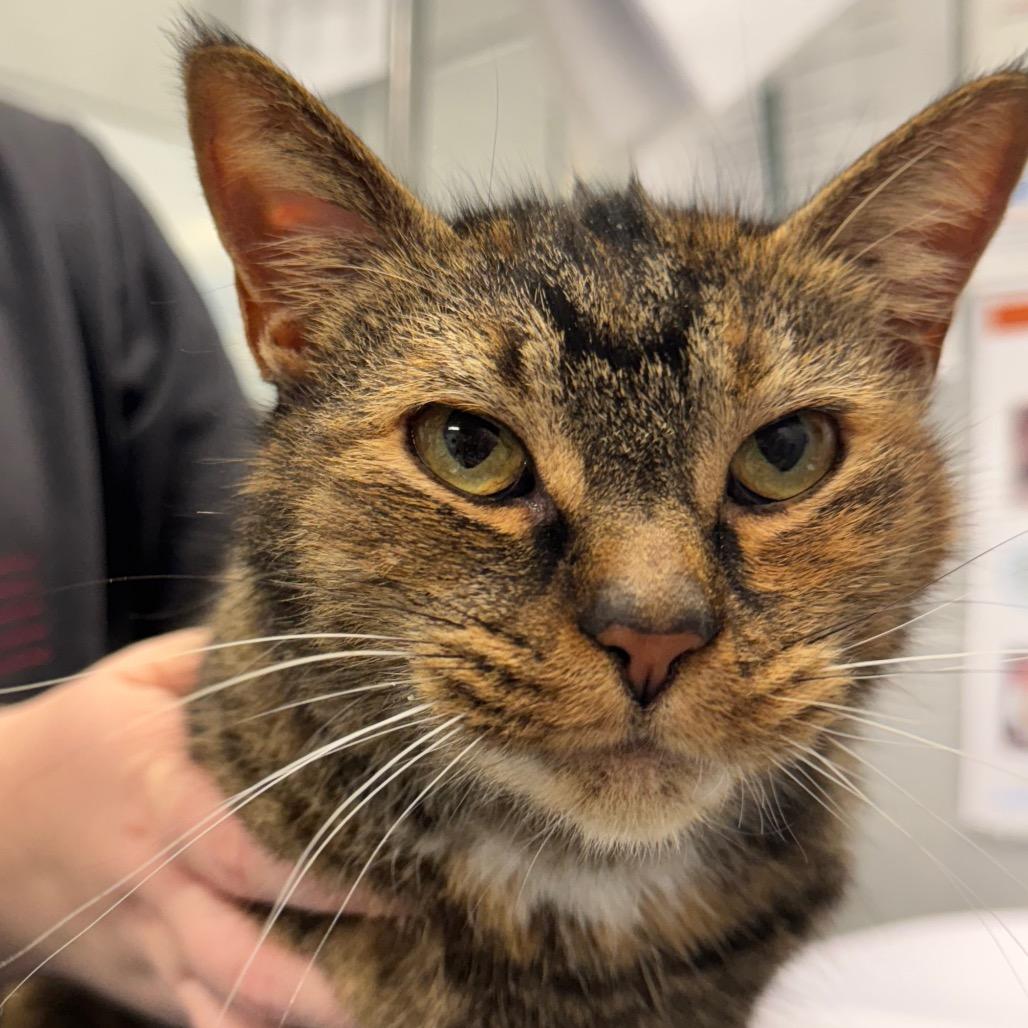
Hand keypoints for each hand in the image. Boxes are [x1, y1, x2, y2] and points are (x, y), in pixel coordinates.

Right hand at [0, 630, 372, 1026]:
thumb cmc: (76, 740)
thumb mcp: (135, 678)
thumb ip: (215, 660)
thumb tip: (299, 642)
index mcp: (161, 800)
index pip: (242, 852)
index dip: (317, 875)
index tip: (390, 882)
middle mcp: (156, 885)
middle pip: (232, 952)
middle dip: (309, 976)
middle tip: (391, 971)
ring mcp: (144, 943)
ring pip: (212, 1006)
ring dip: (280, 1019)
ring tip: (352, 1020)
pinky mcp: (137, 977)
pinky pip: (194, 1019)